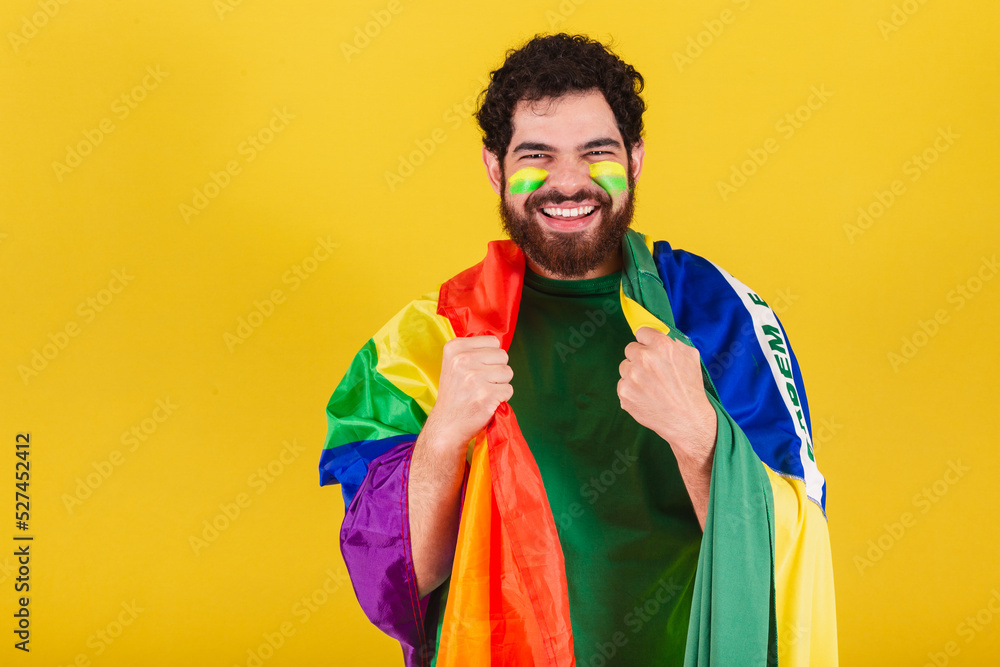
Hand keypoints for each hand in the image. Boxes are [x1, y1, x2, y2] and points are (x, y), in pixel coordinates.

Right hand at [423, 335, 513, 461]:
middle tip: (480, 383)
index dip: (490, 356)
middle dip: (497, 369)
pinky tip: (486, 402)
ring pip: (508, 372)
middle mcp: (463, 360)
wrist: (447, 424)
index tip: (476, 368)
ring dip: (500, 384)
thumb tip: (499, 344)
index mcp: (454, 348)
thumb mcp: (454, 364)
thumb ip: (474, 350)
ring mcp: (474, 378)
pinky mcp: (486, 395)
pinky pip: (509, 389)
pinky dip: (502, 398)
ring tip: (483, 392)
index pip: (493, 341)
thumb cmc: (455, 394)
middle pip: (503, 355)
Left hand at [617, 327, 716, 463]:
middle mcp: (644, 358)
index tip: (649, 347)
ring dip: (634, 374)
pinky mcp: (624, 392)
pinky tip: (645, 397)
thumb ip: (675, 342)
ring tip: (650, 386)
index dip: (646, 341)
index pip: (641, 332)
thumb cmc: (691, 390)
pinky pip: (622, 384)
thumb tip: (662, 335)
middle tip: (652, 372)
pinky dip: (631, 390)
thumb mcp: (691, 358)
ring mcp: (632, 376)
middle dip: (639, 358)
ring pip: (624, 367)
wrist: (687, 421)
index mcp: (662, 346)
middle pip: (630, 349)